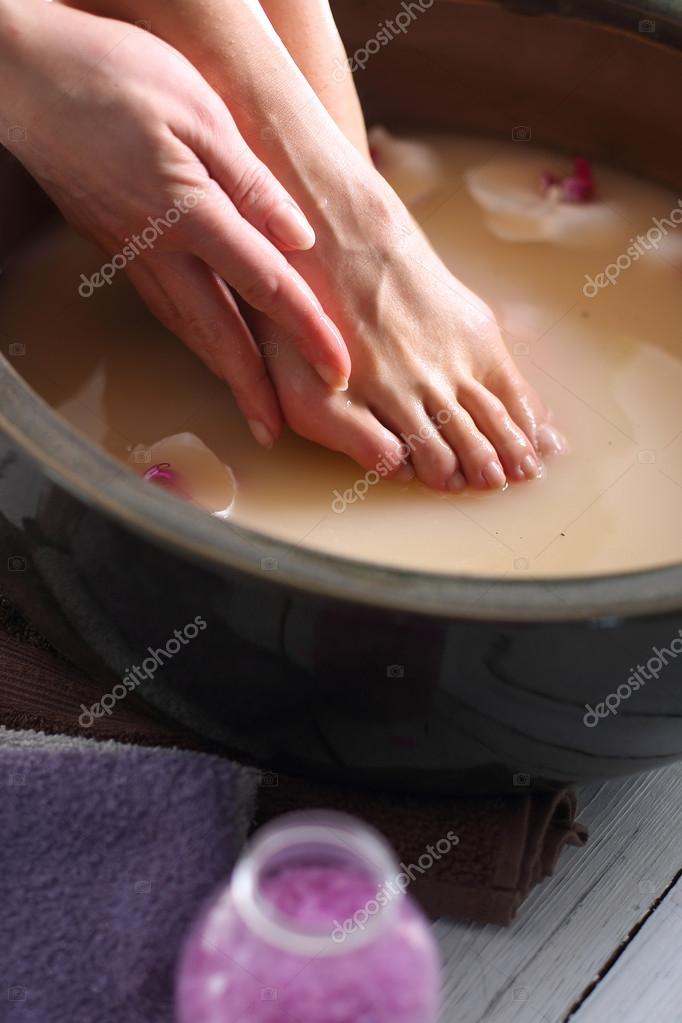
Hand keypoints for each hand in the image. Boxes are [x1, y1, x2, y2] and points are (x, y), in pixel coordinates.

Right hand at [1, 0, 349, 445]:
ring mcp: (135, 255)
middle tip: (280, 429)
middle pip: (220, 334)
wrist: (23, 78)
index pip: (266, 287)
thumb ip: (250, 181)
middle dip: (254, 389)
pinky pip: (166, 309)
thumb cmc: (110, 76)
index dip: (306, 333)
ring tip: (251, 406)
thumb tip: (298, 236)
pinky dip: (196, 341)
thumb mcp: (198, 111)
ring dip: (224, 373)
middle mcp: (161, 250)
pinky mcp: (119, 249)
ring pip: (189, 330)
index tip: (337, 372)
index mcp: (191, 214)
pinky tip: (210, 349)